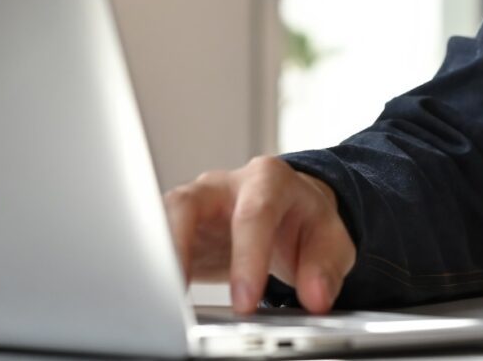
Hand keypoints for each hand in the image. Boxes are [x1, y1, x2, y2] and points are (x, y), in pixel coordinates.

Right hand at [163, 156, 355, 314]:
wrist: (289, 212)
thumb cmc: (305, 222)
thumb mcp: (331, 240)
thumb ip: (325, 268)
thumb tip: (316, 297)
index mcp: (268, 180)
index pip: (254, 214)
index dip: (247, 258)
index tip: (245, 301)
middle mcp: (224, 185)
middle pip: (190, 203)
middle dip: (179, 246)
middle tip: (177, 292)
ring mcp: (195, 203)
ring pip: (162, 217)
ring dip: (156, 255)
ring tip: (157, 297)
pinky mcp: (177, 226)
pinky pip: (155, 239)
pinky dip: (151, 264)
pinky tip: (154, 294)